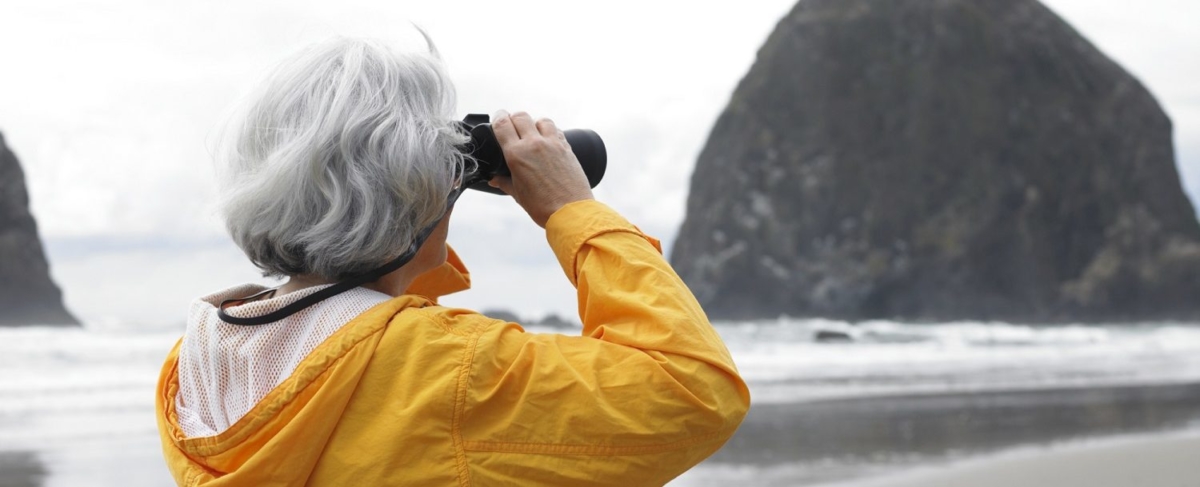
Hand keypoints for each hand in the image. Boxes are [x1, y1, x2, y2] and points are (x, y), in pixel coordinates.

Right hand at [487, 110, 593, 226]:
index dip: (498, 118)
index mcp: (517, 154)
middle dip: (514, 119)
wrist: (570, 212)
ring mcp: (553, 144)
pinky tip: (548, 142)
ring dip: (534, 124)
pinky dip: (550, 132)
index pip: (503, 124)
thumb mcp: (518, 194)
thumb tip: (493, 179)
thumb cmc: (542, 206)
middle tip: (513, 127)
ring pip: (541, 120)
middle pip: (521, 116)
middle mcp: (534, 144)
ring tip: (533, 134)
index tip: (498, 120)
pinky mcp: (567, 148)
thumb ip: (504, 182)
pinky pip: (557, 131)